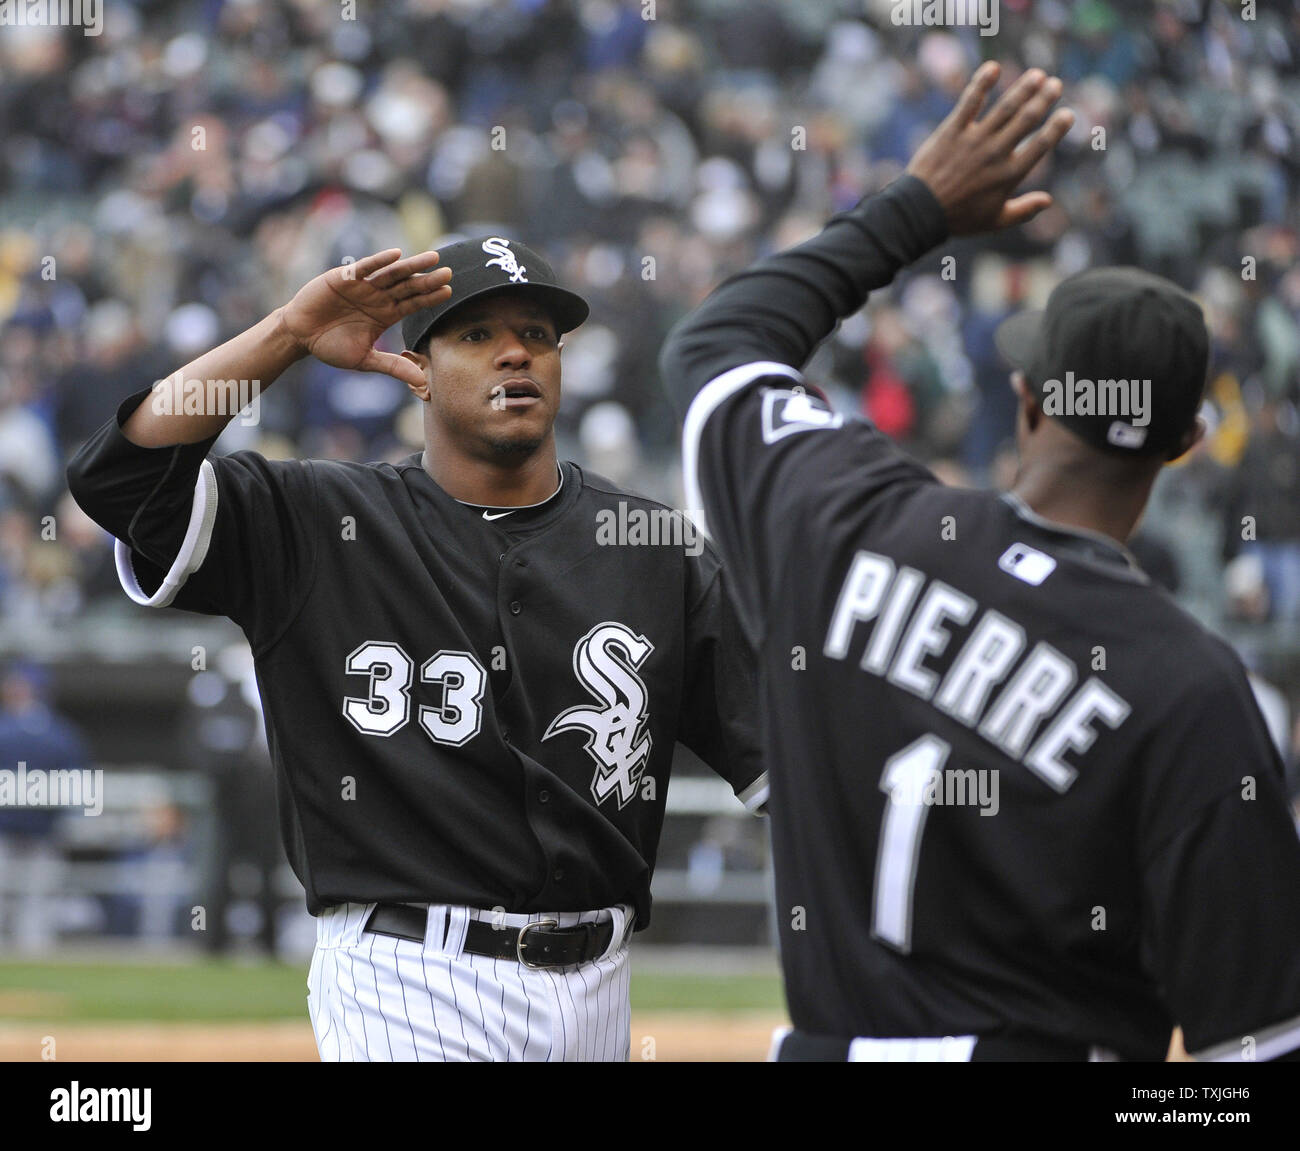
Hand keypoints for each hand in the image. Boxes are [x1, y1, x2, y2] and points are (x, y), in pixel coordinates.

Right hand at [279, 248, 452, 388]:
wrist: (300, 335)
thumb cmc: (331, 346)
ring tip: (432, 257)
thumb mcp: (365, 360)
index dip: (431, 297)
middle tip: (449, 271)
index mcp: (386, 314)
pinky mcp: (344, 278)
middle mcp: (378, 297)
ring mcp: (363, 286)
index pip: (414, 304)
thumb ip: (393, 367)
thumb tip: (422, 382)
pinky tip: (395, 255)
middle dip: (428, 279)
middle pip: (408, 286)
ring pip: (392, 274)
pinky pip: (365, 268)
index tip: (450, 291)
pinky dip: (379, 261)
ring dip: (411, 266)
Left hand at [906, 63, 1073, 235]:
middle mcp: (996, 153)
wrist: (920, 212)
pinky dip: (981, 83)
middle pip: (1026, 119)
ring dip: (1023, 88)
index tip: (1068, 114)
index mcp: (1009, 174)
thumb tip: (1048, 201)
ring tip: (1037, 75)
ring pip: (1004, 108)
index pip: (1041, 145)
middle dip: (1044, 99)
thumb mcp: (995, 221)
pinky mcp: (953, 131)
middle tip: (1055, 85)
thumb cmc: (959, 219)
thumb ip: (1023, 210)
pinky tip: (993, 68)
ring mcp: (974, 140)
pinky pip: (969, 102)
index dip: (1056, 128)